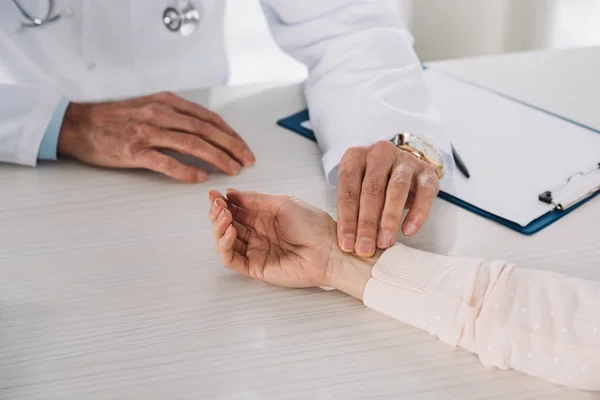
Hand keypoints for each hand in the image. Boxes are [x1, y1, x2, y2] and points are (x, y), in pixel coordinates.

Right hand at [58, 92, 254, 181]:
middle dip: (231, 146)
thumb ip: (176, 117)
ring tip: (232, 169)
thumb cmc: (116, 118)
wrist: (79, 124)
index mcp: (167, 103)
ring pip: (191, 144)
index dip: (230, 134)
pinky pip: (165, 161)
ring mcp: (147, 132)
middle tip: (248, 161)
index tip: (244, 147)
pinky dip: (185, 170)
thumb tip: (205, 132)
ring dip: (216, 157)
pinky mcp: (134, 151)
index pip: (208, 118)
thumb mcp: (149, 107)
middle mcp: (161, 114)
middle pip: (205, 131)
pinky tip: (201, 178)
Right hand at [208, 189, 376, 298]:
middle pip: (227, 225)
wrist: (330, 249)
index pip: (235, 210)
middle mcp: (258, 234)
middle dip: (217, 213)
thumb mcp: (283, 202)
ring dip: (218, 228)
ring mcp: (256, 251)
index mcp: (265, 218)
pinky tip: (231, 232)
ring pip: (225, 242)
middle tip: (217, 205)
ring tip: (223, 216)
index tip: (213, 194)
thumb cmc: (314, 225)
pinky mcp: (257, 268)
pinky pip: (232, 260)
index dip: (222, 202)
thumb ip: (255, 199)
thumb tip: (231, 193)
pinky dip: (225, 246)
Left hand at [337, 141, 439, 256]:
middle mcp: (379, 154)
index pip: (348, 189)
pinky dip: (416, 213)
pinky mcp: (426, 171)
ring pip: (397, 188)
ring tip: (385, 242)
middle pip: (372, 190)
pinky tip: (408, 231)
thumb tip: (350, 243)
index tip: (346, 244)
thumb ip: (352, 210)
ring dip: (390, 218)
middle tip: (365, 248)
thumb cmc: (374, 183)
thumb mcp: (357, 190)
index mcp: (355, 157)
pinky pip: (424, 192)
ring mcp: (405, 160)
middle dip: (367, 223)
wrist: (404, 167)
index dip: (346, 219)